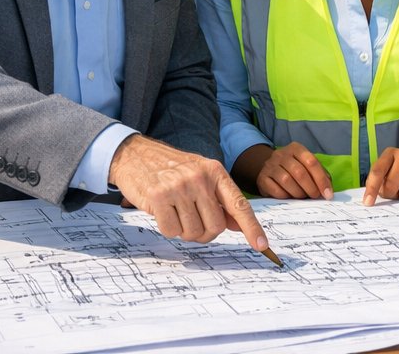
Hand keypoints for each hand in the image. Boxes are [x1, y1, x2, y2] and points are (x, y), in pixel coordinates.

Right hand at [108, 134, 267, 251]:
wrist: (136, 154)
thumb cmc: (172, 169)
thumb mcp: (202, 176)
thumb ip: (220, 199)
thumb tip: (238, 225)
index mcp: (216, 172)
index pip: (239, 204)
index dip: (252, 227)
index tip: (262, 245)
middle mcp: (200, 178)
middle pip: (215, 227)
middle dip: (205, 232)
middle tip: (193, 220)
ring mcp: (179, 187)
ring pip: (193, 232)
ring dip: (185, 230)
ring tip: (176, 212)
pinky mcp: (158, 197)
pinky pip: (171, 231)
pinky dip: (168, 228)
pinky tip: (163, 212)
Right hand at [253, 142, 333, 200]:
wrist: (269, 167)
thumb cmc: (293, 167)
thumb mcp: (306, 165)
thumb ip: (319, 174)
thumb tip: (328, 190)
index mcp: (296, 148)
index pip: (311, 162)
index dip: (321, 179)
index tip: (328, 194)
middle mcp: (282, 154)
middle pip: (299, 172)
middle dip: (310, 187)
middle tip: (315, 196)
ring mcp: (270, 165)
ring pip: (286, 180)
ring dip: (298, 192)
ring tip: (303, 197)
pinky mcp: (262, 178)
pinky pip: (275, 190)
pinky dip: (285, 196)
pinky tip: (290, 197)